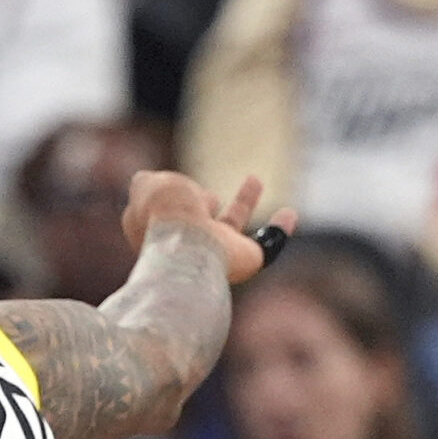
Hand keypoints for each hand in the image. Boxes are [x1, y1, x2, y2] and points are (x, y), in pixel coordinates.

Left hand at [120, 170, 295, 286]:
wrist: (186, 244)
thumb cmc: (165, 211)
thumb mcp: (147, 184)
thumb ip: (147, 181)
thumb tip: (148, 179)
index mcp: (156, 228)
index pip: (163, 212)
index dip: (170, 196)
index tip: (176, 183)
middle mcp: (185, 241)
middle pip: (198, 220)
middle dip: (204, 204)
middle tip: (209, 197)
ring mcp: (215, 250)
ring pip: (232, 226)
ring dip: (244, 203)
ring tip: (254, 179)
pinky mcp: (244, 259)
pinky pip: (267, 245)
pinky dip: (280, 230)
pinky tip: (291, 214)